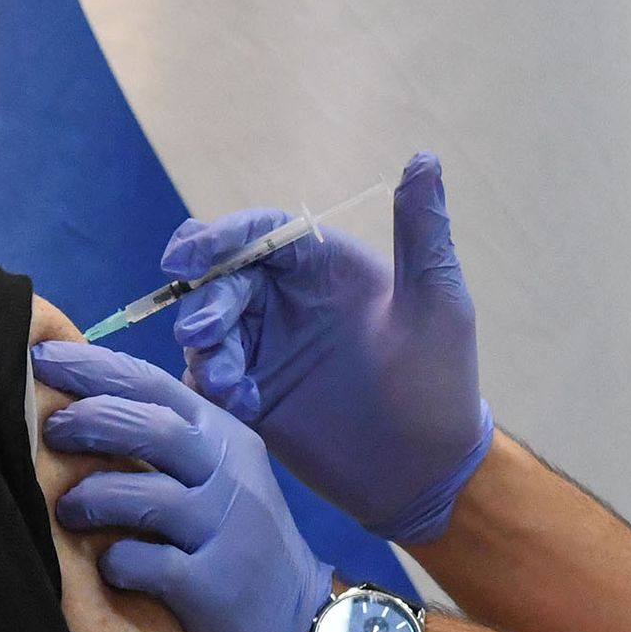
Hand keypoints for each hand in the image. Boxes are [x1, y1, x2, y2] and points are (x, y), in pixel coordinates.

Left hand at [37, 341, 338, 631]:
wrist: (300, 624)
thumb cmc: (239, 544)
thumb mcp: (219, 478)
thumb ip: (169, 439)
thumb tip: (83, 402)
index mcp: (223, 437)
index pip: (153, 384)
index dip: (92, 367)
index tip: (41, 357)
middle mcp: (228, 475)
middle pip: (151, 428)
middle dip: (89, 420)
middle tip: (48, 431)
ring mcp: (224, 529)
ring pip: (145, 494)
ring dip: (92, 496)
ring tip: (66, 509)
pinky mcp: (213, 585)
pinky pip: (147, 563)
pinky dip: (116, 561)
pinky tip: (108, 567)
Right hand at [171, 153, 491, 545]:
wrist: (427, 473)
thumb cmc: (440, 382)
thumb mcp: (436, 303)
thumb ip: (421, 233)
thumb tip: (425, 158)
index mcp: (325, 267)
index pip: (262, 233)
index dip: (221, 237)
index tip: (189, 256)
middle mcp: (288, 301)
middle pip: (221, 279)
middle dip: (202, 300)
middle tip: (200, 333)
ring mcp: (265, 349)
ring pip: (206, 329)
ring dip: (205, 349)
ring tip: (228, 383)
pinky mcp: (251, 396)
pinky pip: (208, 380)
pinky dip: (213, 388)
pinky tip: (244, 407)